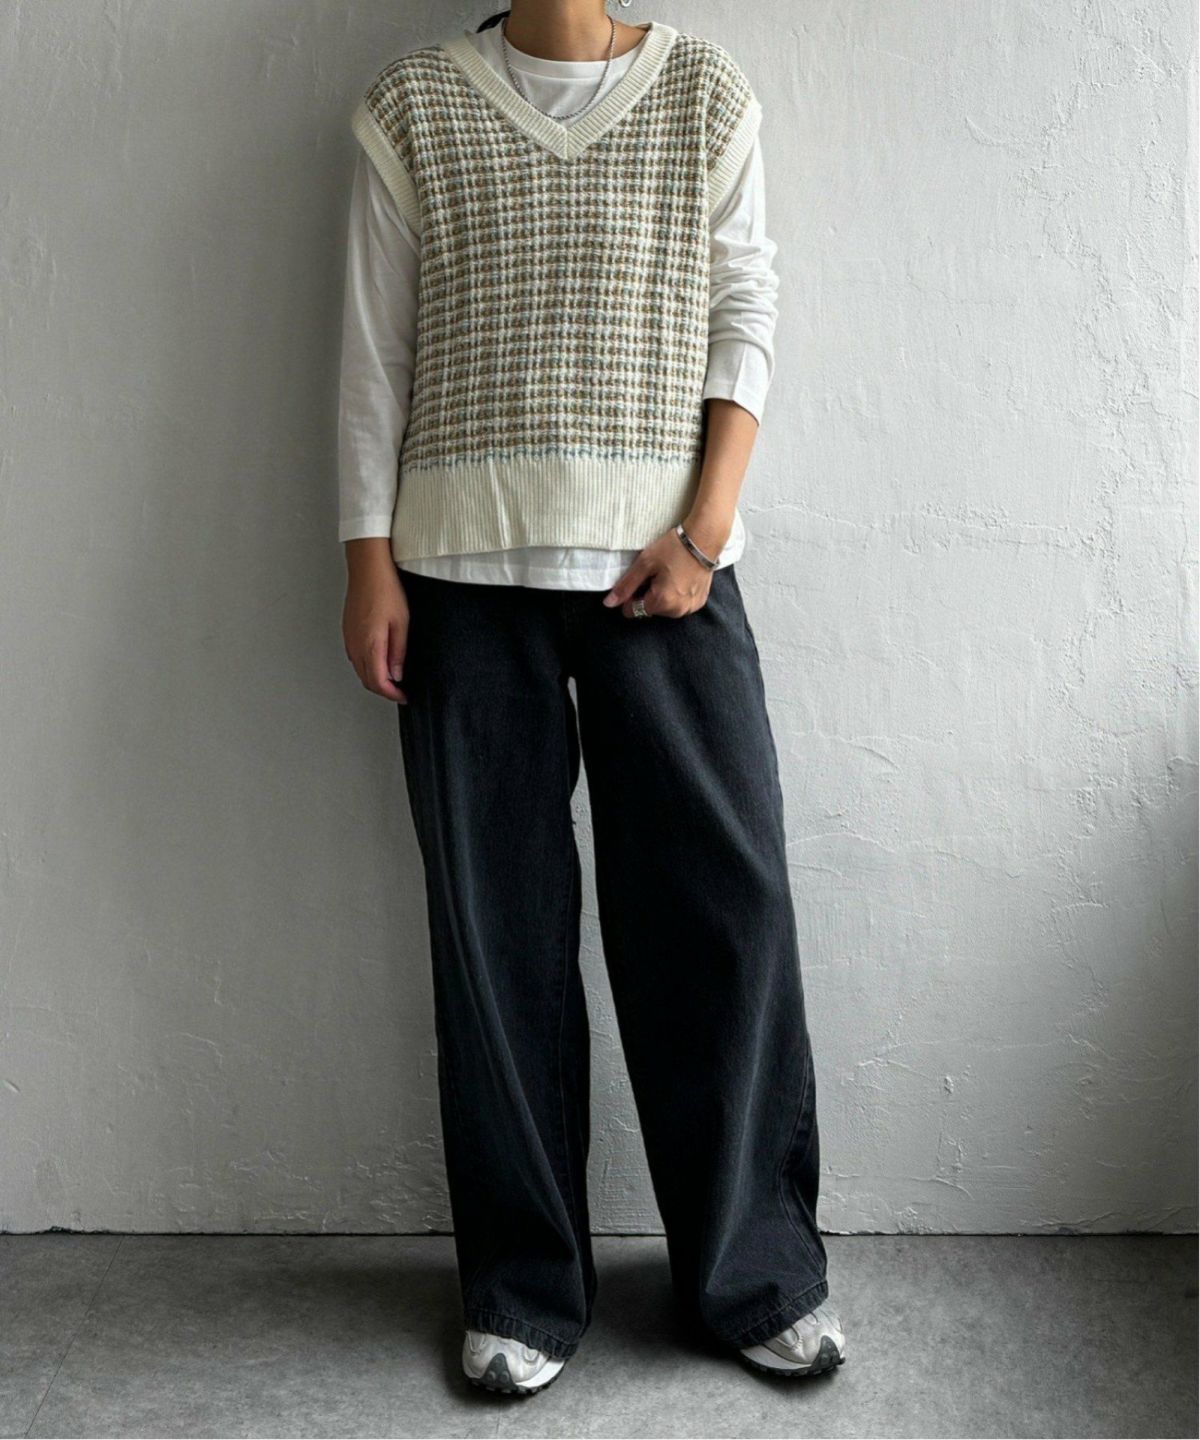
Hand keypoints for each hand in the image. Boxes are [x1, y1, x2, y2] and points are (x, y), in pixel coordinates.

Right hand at [342, 543, 408, 703]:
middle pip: (366, 680)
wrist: (368, 569)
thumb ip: (398, 652)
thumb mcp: (402, 623)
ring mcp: (349, 638)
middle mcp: (355, 645)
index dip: (392, 694)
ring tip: (393, 678)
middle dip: (383, 689)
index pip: (378, 682)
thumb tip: (396, 674)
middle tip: (400, 690)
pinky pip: (355, 657)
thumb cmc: (386, 591)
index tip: (404, 696)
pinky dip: (367, 666)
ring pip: (359, 670)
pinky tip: (380, 660)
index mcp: (370, 645)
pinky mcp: (347, 632)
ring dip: (374, 678)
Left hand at [601, 522, 723, 619]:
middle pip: (650, 610)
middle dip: (647, 595)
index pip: (633, 611)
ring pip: (665, 608)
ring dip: (662, 596)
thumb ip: (626, 586)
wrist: (704, 539)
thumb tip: (609, 604)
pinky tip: (680, 578)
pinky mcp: (699, 602)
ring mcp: (690, 608)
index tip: (638, 578)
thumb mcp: (644, 564)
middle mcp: (677, 611)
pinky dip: (676, 595)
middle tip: (655, 573)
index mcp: (661, 603)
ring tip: (668, 574)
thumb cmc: (673, 548)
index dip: (630, 596)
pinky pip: (680, 605)